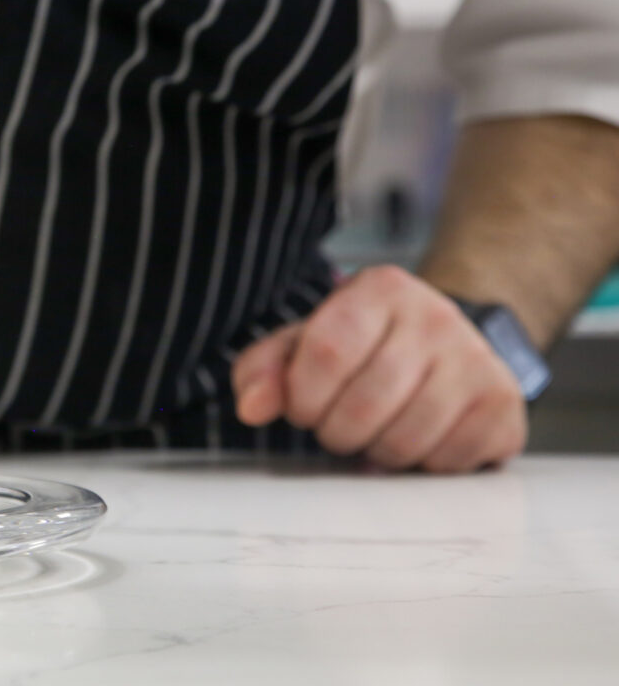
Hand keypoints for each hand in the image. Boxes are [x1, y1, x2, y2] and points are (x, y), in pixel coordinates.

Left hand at [231, 265, 528, 472]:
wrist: (448, 343)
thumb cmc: (365, 346)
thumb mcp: (306, 343)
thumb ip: (265, 369)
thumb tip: (251, 407)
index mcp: (381, 290)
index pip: (326, 352)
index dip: (304, 398)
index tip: (304, 408)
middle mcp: (436, 317)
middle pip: (365, 405)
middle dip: (337, 432)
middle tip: (340, 426)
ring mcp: (477, 360)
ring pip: (407, 440)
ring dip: (378, 453)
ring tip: (377, 433)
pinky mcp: (504, 405)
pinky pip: (448, 462)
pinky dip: (421, 467)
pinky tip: (418, 440)